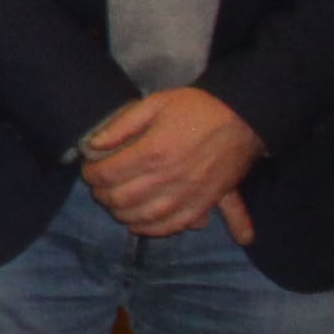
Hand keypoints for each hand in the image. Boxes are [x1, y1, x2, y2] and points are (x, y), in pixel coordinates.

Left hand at [81, 87, 261, 244]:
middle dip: (103, 196)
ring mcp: (189, 194)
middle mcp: (169, 178)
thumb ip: (122, 125)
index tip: (89, 169)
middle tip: (100, 188)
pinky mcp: (206, 202)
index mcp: (153, 152)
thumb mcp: (154, 103)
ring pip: (146, 217)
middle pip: (123, 199)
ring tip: (116, 206)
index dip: (92, 174)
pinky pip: (177, 225)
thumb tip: (93, 144)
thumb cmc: (197, 108)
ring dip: (124, 216)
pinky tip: (142, 224)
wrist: (244, 117)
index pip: (108, 174)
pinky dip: (155, 229)